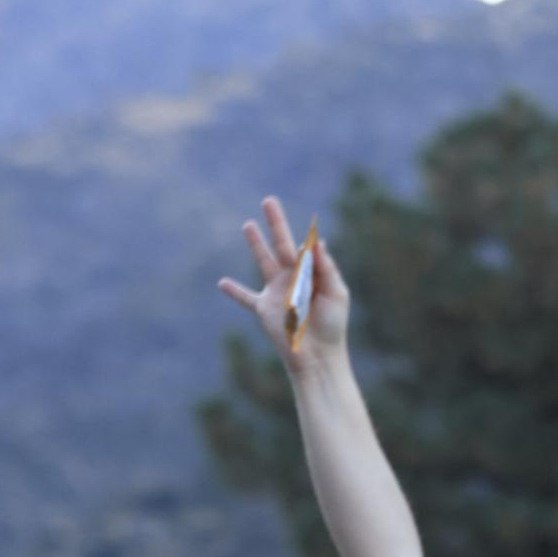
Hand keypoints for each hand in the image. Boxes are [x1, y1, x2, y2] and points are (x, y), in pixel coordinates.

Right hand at [219, 195, 350, 370]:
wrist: (318, 356)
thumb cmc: (332, 326)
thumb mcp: (336, 293)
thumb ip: (325, 268)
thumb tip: (315, 242)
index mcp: (312, 273)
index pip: (307, 248)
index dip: (308, 244)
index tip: (310, 244)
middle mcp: (294, 278)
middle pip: (282, 244)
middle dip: (276, 222)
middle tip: (268, 200)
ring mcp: (277, 292)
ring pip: (264, 261)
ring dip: (256, 244)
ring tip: (248, 224)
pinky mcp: (265, 309)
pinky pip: (246, 298)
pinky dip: (234, 291)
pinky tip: (222, 283)